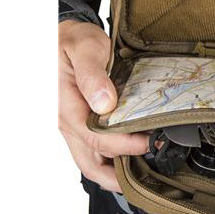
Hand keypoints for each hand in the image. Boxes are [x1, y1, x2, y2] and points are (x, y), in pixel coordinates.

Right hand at [58, 20, 149, 191]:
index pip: (96, 140)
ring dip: (116, 172)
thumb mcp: (84, 48)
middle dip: (117, 178)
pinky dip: (113, 159)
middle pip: (91, 164)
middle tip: (148, 175)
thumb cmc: (73, 40)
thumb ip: (92, 75)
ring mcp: (74, 126)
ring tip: (144, 172)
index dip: (124, 146)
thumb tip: (104, 102)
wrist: (66, 36)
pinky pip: (95, 150)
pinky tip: (133, 155)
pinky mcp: (81, 124)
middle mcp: (68, 123)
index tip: (148, 142)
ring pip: (92, 161)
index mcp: (66, 109)